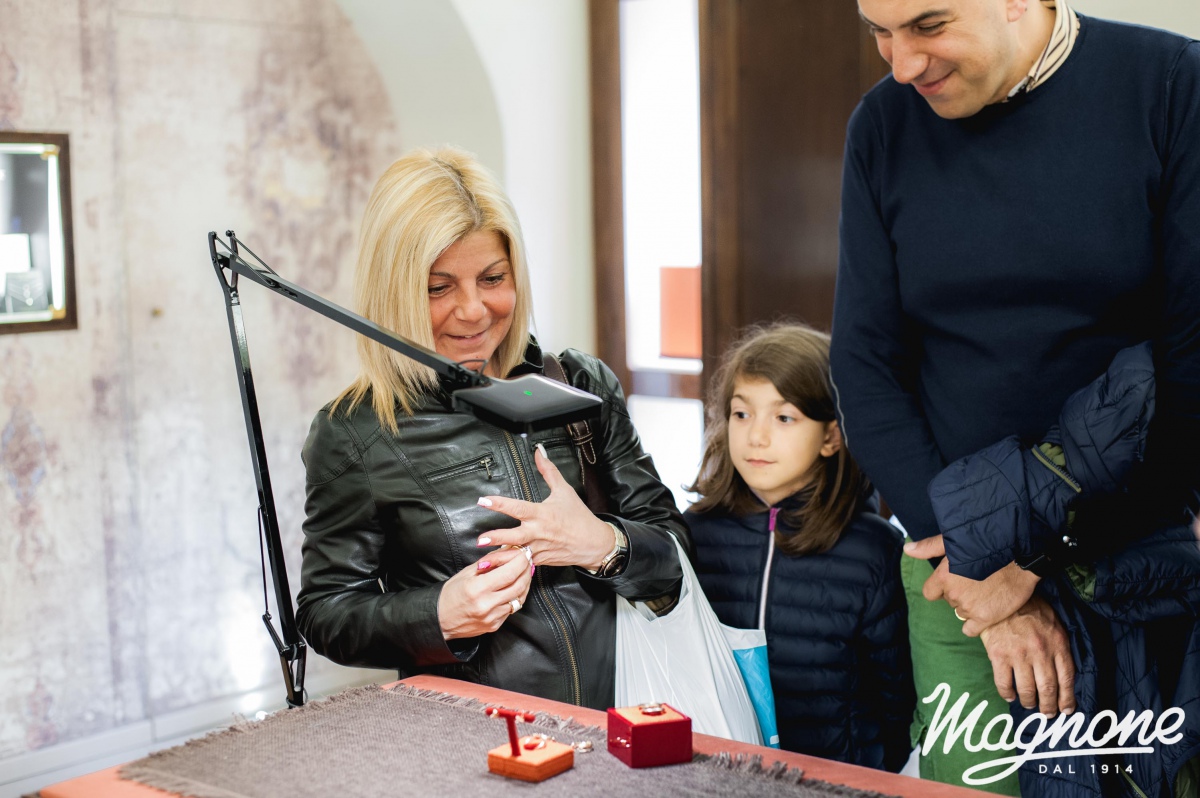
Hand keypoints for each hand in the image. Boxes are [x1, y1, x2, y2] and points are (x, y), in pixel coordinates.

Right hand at [437, 546, 532, 639]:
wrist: (440, 620)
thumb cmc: (451, 594)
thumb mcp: (466, 573)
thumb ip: (489, 563)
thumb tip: (507, 551)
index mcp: (477, 588)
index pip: (509, 572)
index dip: (520, 561)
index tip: (523, 553)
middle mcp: (486, 604)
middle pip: (519, 585)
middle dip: (527, 570)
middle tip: (527, 561)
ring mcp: (492, 617)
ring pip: (519, 598)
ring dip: (525, 583)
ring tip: (524, 573)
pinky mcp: (495, 625)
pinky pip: (512, 609)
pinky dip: (516, 596)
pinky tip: (514, 588)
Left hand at [476, 444, 613, 569]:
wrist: (593, 544)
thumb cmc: (578, 516)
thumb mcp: (565, 491)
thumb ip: (548, 471)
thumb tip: (539, 452)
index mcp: (542, 513)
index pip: (518, 507)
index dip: (500, 504)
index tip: (483, 501)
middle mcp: (539, 532)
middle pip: (514, 536)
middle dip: (497, 538)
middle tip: (480, 539)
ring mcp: (539, 548)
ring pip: (517, 554)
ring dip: (500, 557)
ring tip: (482, 563)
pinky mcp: (540, 560)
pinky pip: (522, 564)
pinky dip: (510, 565)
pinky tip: (496, 568)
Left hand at [906, 535, 1038, 635]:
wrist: (1021, 554)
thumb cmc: (987, 543)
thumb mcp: (953, 541)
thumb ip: (928, 547)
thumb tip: (907, 549)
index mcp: (943, 577)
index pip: (930, 592)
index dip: (941, 588)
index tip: (955, 581)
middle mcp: (953, 594)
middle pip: (949, 600)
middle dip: (959, 593)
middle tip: (976, 581)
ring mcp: (970, 607)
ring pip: (961, 612)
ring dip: (970, 605)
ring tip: (986, 590)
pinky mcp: (986, 618)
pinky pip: (970, 629)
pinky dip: (975, 624)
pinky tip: (986, 610)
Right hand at [979, 594, 1075, 715]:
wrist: (1001, 593)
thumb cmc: (1029, 606)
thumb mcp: (1054, 621)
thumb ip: (1059, 644)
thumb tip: (1062, 667)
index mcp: (1057, 644)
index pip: (1067, 678)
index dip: (1067, 698)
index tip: (1066, 709)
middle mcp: (1040, 653)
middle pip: (1048, 688)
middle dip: (1049, 705)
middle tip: (1047, 713)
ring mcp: (1019, 655)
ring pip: (1027, 689)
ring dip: (1029, 702)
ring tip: (1028, 705)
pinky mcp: (999, 655)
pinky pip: (1004, 682)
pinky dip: (1007, 693)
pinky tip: (1010, 696)